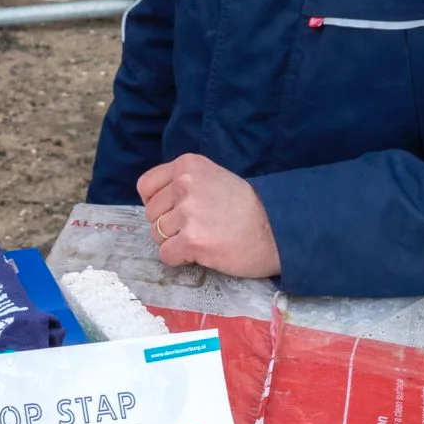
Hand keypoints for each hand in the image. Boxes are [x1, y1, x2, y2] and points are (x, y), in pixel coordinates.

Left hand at [138, 154, 280, 278]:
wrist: (277, 229)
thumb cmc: (247, 207)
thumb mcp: (214, 177)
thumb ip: (185, 182)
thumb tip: (156, 202)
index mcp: (187, 165)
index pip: (146, 186)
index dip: (156, 204)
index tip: (172, 212)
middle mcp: (184, 184)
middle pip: (151, 213)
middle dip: (167, 225)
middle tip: (195, 229)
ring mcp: (187, 212)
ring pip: (156, 235)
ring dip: (174, 242)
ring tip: (201, 239)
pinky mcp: (192, 240)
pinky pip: (166, 254)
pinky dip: (178, 259)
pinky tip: (199, 253)